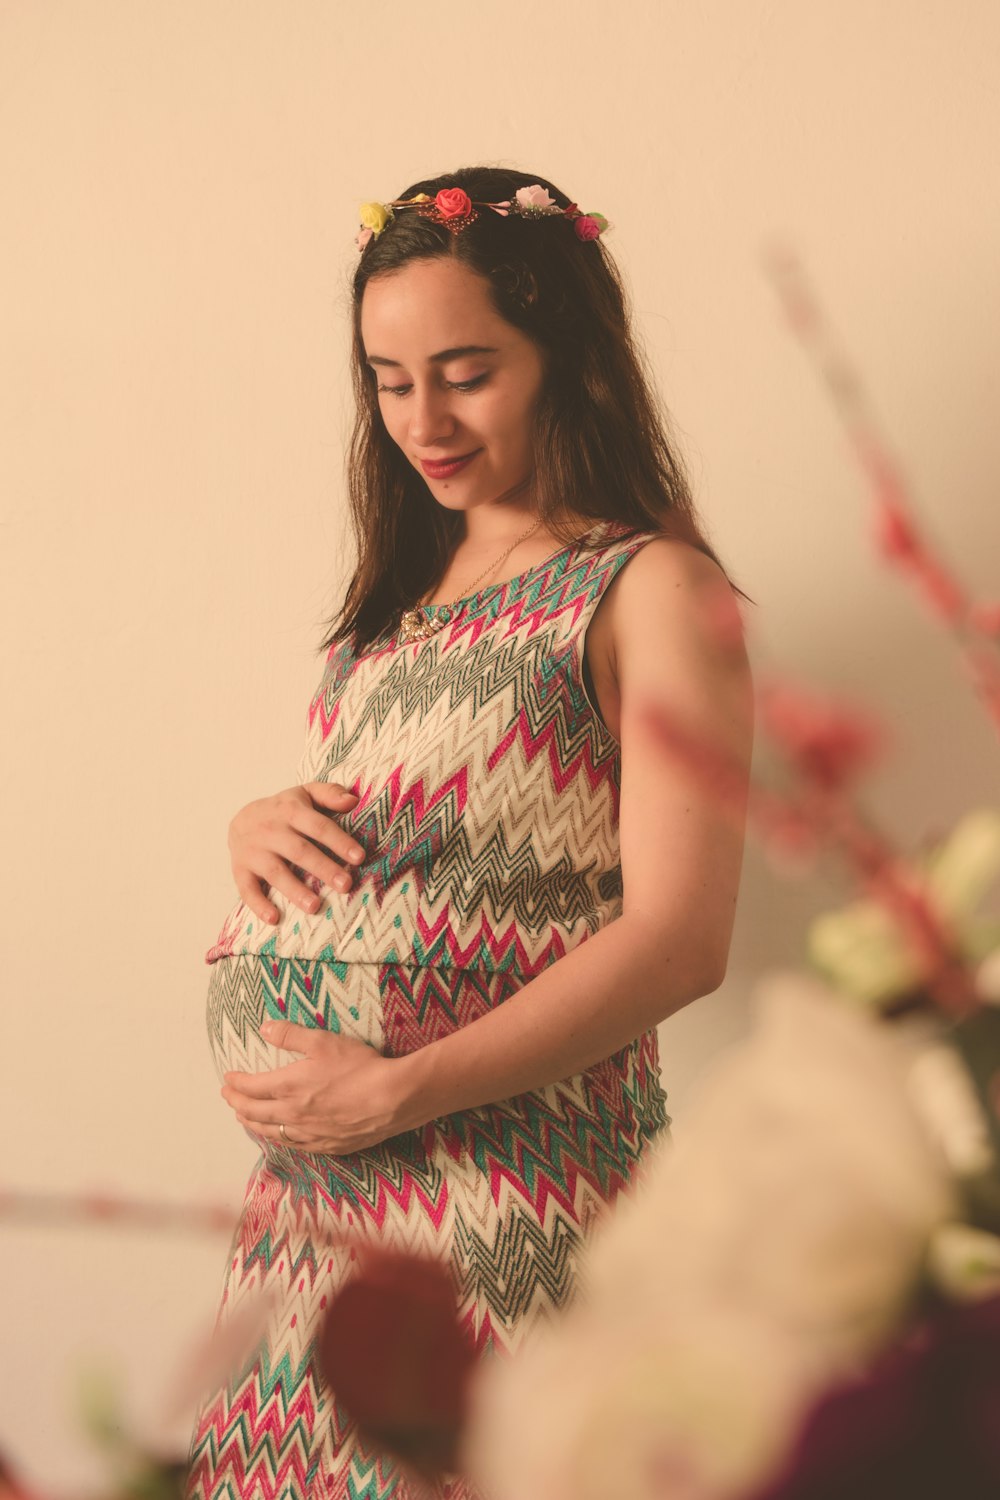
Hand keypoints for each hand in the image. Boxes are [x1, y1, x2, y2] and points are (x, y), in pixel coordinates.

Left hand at [221, 1019, 415, 1153]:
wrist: (392, 1098)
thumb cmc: (359, 1067)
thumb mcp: (324, 1041)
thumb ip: (291, 1035)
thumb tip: (265, 1027)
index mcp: (289, 1087)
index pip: (252, 1087)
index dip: (237, 1083)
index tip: (228, 1078)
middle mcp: (293, 1114)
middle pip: (255, 1113)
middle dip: (237, 1104)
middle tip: (228, 1097)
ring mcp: (310, 1134)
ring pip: (271, 1133)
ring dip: (253, 1124)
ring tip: (244, 1119)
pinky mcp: (327, 1145)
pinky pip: (294, 1145)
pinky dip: (278, 1138)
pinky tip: (280, 1136)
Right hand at [229, 781, 365, 924]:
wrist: (241, 819)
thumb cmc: (285, 810)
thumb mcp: (306, 794)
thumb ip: (330, 793)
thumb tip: (353, 800)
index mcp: (290, 811)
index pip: (318, 826)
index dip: (339, 841)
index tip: (359, 858)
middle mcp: (271, 830)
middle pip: (299, 851)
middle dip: (323, 868)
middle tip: (346, 885)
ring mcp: (253, 851)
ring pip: (275, 872)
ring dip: (294, 890)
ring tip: (315, 906)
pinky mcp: (240, 870)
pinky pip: (247, 889)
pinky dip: (258, 905)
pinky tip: (274, 919)